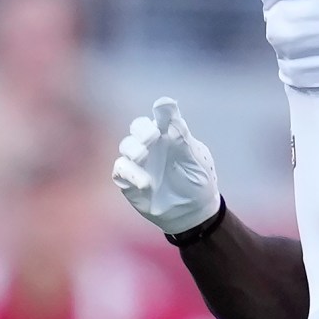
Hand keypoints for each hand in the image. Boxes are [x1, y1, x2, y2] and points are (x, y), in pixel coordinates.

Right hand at [113, 96, 221, 235]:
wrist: (192, 212)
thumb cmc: (197, 181)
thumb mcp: (195, 161)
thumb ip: (183, 139)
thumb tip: (171, 117)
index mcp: (171, 134)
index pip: (164, 116)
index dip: (163, 109)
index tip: (163, 106)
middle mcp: (153, 144)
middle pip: (138, 126)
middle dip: (142, 129)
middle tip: (152, 137)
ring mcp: (140, 161)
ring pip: (126, 145)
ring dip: (134, 149)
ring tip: (143, 156)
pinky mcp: (129, 179)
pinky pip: (121, 170)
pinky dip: (130, 173)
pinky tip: (145, 183)